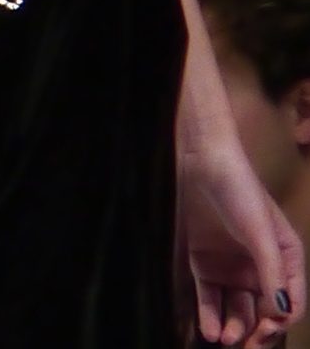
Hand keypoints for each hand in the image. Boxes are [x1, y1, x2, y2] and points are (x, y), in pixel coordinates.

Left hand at [181, 137, 305, 345]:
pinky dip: (210, 315)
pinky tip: (210, 331)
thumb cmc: (242, 193)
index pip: (291, 302)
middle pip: (264, 311)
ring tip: (224, 339)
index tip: (266, 331)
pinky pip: (211, 297)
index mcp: (287, 261)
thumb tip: (281, 312)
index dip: (281, 321)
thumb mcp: (261, 233)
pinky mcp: (206, 265)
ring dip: (234, 327)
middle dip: (258, 332)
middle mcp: (262, 269)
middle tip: (246, 348)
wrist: (205, 164)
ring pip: (237, 309)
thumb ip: (272, 272)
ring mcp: (234, 268)